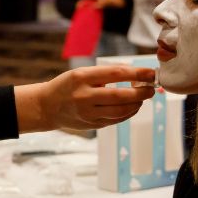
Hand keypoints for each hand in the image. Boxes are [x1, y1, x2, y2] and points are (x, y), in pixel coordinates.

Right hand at [15, 64, 155, 132]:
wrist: (46, 106)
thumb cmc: (67, 85)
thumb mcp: (81, 73)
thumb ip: (105, 74)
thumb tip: (135, 75)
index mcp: (82, 77)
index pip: (115, 74)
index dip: (136, 73)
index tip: (150, 73)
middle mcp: (84, 96)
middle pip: (120, 96)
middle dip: (140, 93)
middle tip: (151, 89)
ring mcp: (87, 113)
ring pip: (120, 111)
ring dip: (136, 104)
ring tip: (142, 98)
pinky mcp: (91, 125)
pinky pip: (115, 120)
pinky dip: (128, 113)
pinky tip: (132, 107)